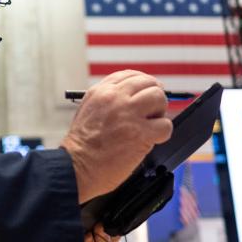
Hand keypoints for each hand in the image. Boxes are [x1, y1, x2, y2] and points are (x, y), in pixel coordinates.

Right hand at [61, 70, 172, 203]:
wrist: (76, 166)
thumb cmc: (82, 144)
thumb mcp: (88, 109)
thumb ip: (108, 98)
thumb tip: (133, 94)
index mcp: (102, 91)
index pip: (131, 75)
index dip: (144, 83)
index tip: (147, 92)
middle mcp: (116, 98)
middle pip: (149, 83)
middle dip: (153, 98)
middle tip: (151, 112)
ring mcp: (129, 115)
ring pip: (159, 98)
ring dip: (159, 113)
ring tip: (150, 125)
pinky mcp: (141, 134)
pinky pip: (165, 125)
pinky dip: (163, 132)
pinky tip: (152, 139)